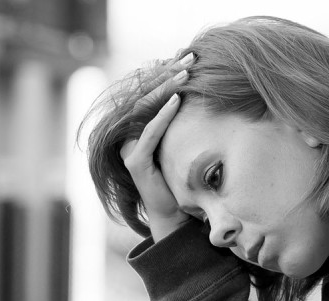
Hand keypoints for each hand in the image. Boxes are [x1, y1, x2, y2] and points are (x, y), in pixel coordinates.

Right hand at [120, 53, 193, 240]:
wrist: (175, 214)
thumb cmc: (182, 178)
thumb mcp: (182, 142)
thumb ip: (181, 121)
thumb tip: (198, 91)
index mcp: (139, 129)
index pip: (150, 94)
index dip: (165, 74)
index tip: (185, 58)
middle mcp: (130, 136)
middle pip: (146, 98)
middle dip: (167, 76)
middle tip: (189, 58)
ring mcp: (130, 149)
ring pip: (145, 111)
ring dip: (166, 89)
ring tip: (185, 73)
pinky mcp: (135, 162)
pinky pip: (150, 133)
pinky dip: (163, 116)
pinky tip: (177, 100)